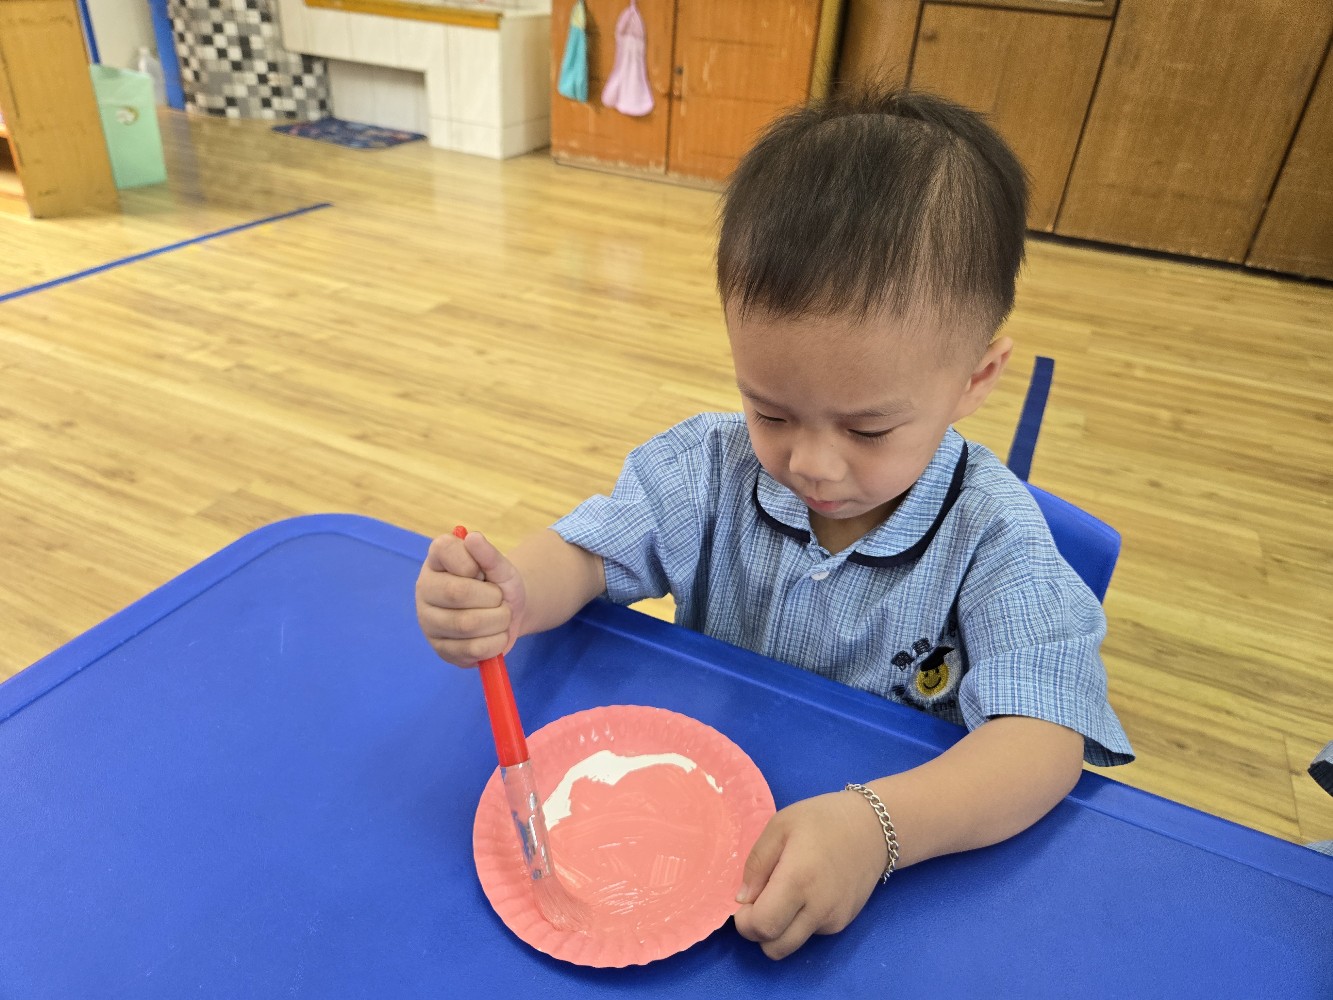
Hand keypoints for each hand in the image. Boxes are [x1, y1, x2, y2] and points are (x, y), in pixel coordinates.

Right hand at [415, 530, 527, 666]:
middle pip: (457, 593)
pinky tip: (495, 635)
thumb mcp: (501, 566)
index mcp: (436, 560)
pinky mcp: (440, 649)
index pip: (447, 552)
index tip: (483, 573)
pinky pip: (472, 650)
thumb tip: (473, 538)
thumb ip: (489, 554)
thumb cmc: (499, 584)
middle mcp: (424, 588)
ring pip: (466, 625)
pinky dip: (495, 643)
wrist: (508, 614)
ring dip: (498, 622)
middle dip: (493, 598)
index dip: (475, 564)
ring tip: (501, 617)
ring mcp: (428, 621)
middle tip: (500, 599)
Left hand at [733, 790, 887, 959]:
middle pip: (774, 948)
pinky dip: (799, 923)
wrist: (873, 827)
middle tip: (758, 904)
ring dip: (778, 931)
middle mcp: (817, 908)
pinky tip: (806, 894)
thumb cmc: (822, 819)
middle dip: (757, 933)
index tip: (744, 902)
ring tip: (782, 897)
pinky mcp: (844, 922)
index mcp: (797, 880)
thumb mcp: (780, 826)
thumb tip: (742, 899)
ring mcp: (834, 919)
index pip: (762, 926)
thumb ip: (757, 863)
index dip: (744, 922)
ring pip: (792, 945)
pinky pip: (811, 934)